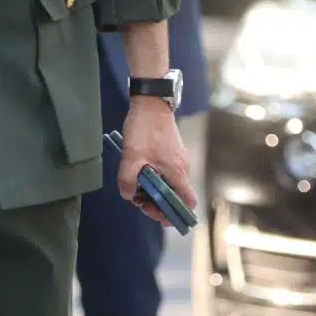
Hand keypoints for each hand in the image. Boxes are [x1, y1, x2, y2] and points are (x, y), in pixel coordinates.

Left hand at [118, 99, 196, 224]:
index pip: (187, 202)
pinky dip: (153, 176)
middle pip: (175, 195)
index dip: (174, 214)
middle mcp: (181, 168)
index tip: (156, 213)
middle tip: (139, 200)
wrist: (150, 101)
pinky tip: (137, 171)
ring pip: (168, 183)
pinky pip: (164, 171)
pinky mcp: (170, 151)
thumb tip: (129, 196)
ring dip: (153, 189)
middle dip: (157, 202)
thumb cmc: (144, 129)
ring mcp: (176, 159)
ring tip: (135, 185)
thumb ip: (128, 181)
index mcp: (177, 173)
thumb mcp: (131, 157)